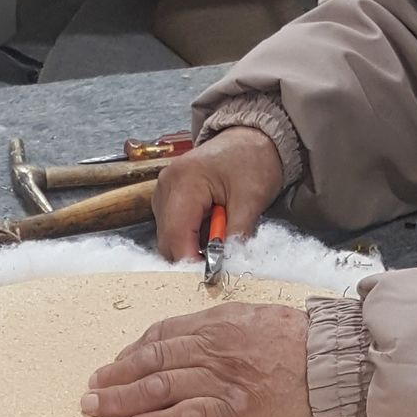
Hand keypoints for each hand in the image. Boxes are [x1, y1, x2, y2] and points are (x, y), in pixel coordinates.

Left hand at [82, 303, 310, 416]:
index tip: (116, 365)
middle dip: (115, 376)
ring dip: (123, 399)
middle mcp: (213, 348)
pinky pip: (189, 416)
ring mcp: (223, 378)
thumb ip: (224, 328)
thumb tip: (197, 340)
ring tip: (98, 411)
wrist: (339, 362)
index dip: (133, 352)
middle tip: (90, 391)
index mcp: (218, 323)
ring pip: (160, 387)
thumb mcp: (258, 317)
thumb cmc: (305, 341)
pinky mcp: (237, 409)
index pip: (162, 335)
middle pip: (152, 360)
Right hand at [153, 129, 283, 261]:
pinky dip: (191, 238)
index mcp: (183, 181)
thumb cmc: (252, 159)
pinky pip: (173, 229)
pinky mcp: (168, 198)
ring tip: (220, 241)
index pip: (176, 236)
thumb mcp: (252, 199)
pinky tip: (211, 233)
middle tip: (219, 265)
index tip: (211, 279)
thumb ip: (236, 235)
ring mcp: (163, 192)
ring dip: (192, 248)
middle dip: (191, 258)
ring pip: (168, 238)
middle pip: (167, 241)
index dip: (191, 263)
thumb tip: (226, 266)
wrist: (251, 137)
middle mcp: (165, 186)